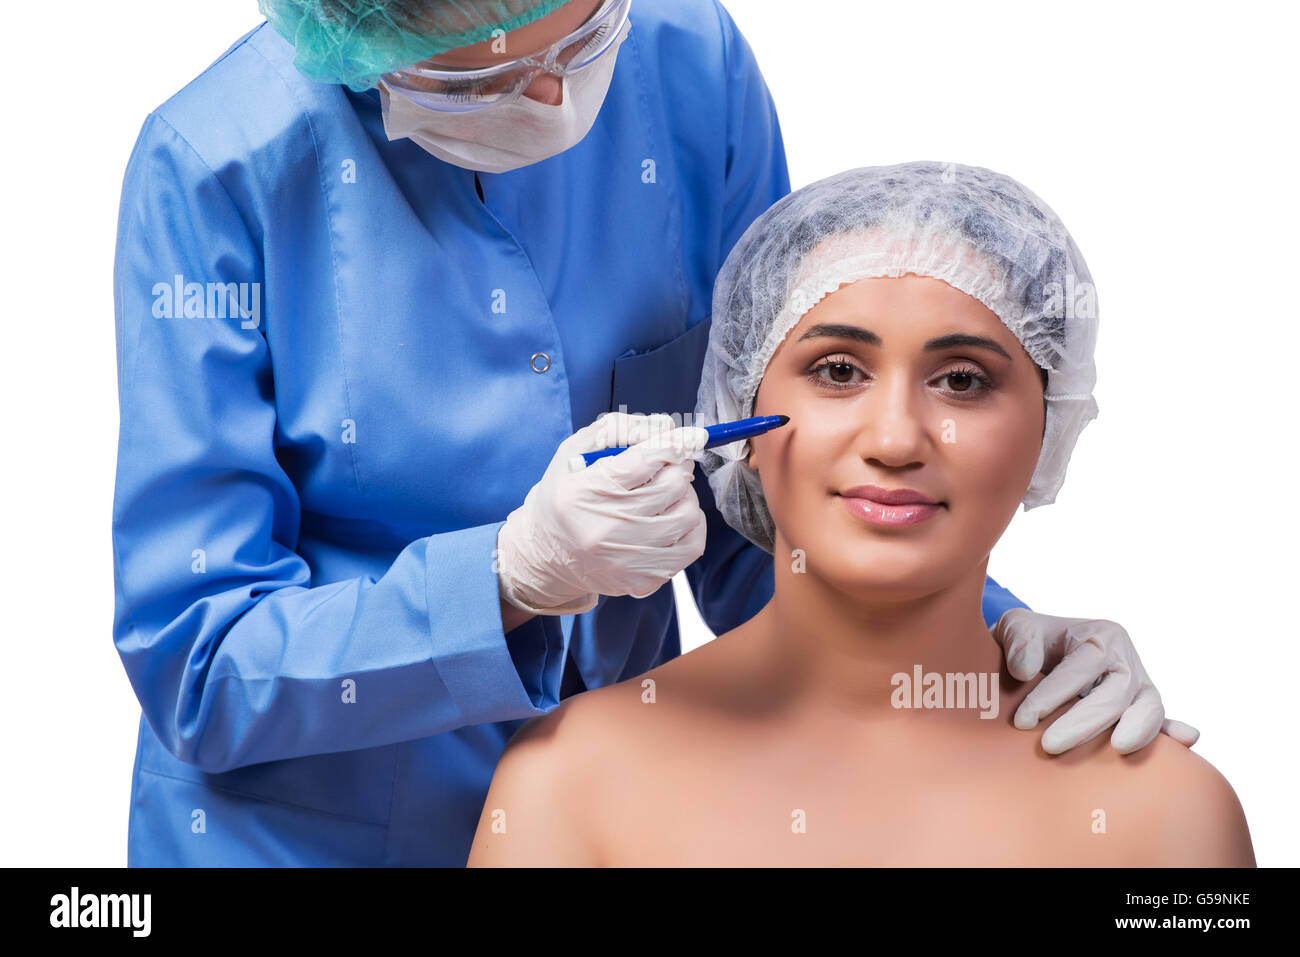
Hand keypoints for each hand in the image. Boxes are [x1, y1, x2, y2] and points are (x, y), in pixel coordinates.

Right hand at [496, 413, 708, 614]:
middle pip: (672, 485)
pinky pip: (692, 546)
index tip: (692, 436)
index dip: (674, 443)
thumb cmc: (567, 495)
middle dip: (677, 468)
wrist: (548, 554)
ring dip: (685, 497)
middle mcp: (604, 530)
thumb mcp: (576, 452)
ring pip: (687, 514)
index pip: (644, 460)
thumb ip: (620, 430)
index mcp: (584, 492)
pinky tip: (673, 517)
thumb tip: (667, 427)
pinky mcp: (642, 580)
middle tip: (669, 466)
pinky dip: (691, 525)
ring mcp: (625, 560)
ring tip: (668, 494)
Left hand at [991, 609, 1199, 754]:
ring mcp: (1139, 687)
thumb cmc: (1028, 642)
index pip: (1081, 667)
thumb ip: (1019, 640)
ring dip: (1136, 730)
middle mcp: (1126, 661)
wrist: (1038, 656)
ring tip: (1118, 748)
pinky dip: (1174, 732)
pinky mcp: (1142, 712)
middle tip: (1049, 745)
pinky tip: (1185, 740)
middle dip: (1083, 722)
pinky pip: (1162, 722)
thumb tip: (1025, 669)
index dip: (1051, 695)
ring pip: (1147, 709)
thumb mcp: (1016, 627)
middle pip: (1115, 693)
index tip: (1022, 720)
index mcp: (1100, 636)